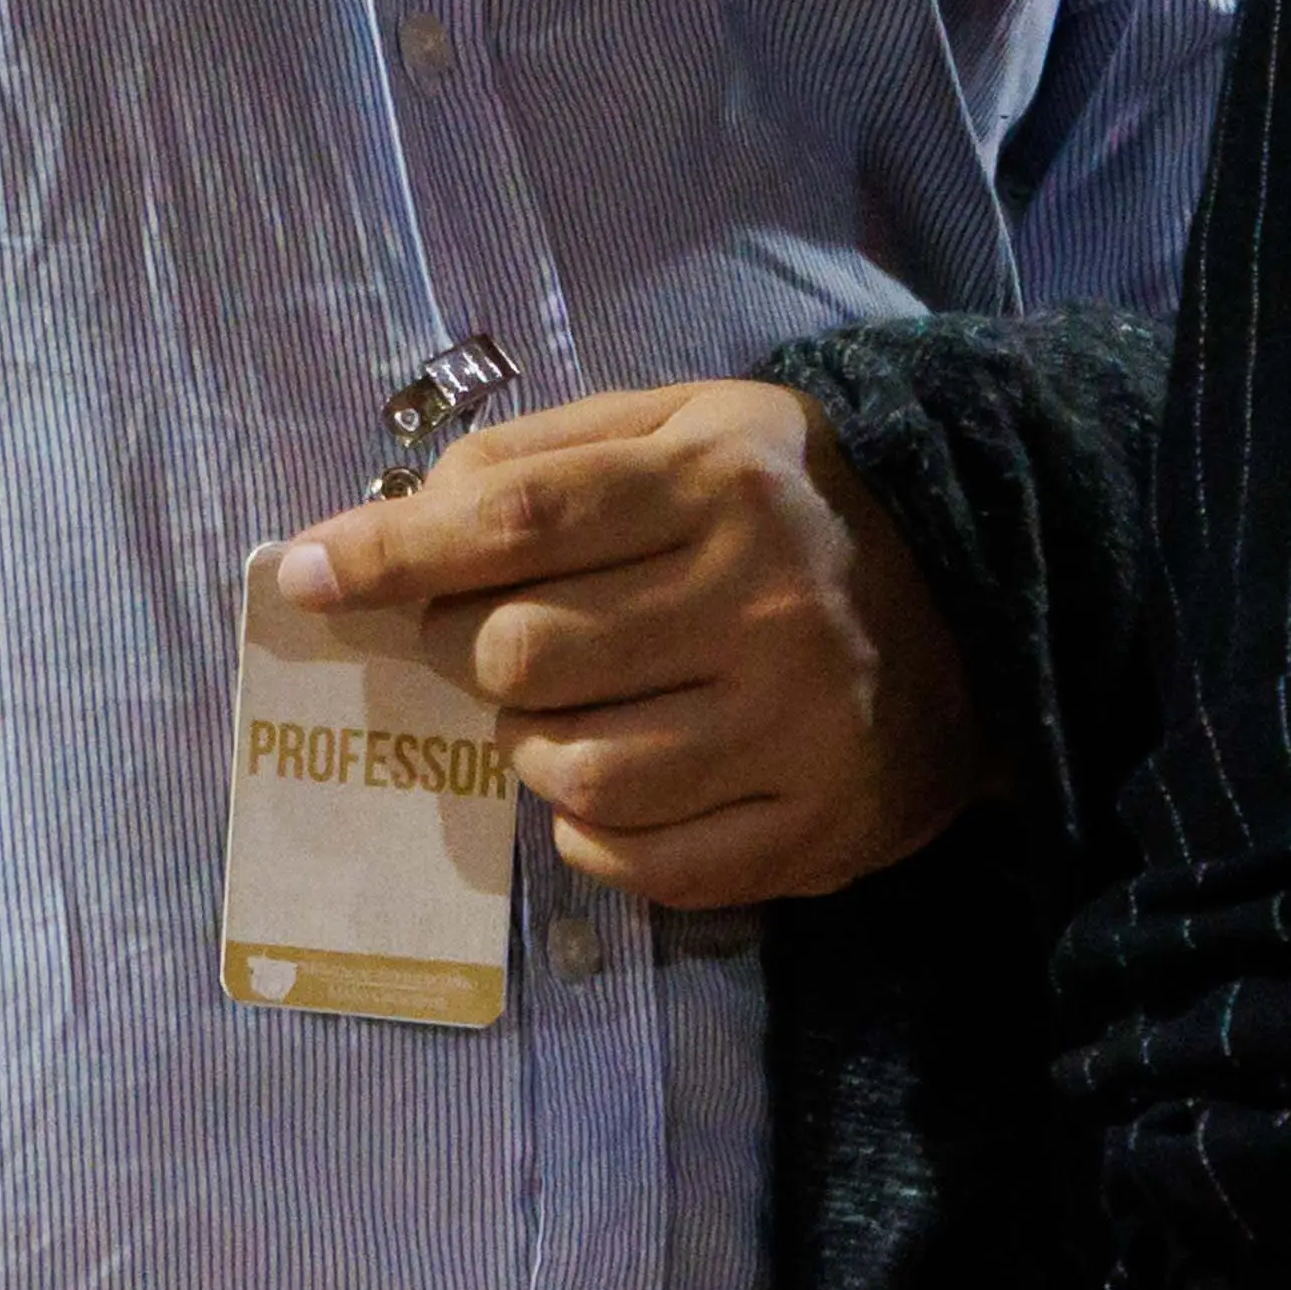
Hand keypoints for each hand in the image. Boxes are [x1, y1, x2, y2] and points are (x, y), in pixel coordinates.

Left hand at [260, 375, 981, 911]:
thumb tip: (388, 519)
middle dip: (473, 653)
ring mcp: (800, 728)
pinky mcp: (824, 829)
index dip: (391, 551)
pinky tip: (612, 788)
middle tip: (498, 640)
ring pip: (574, 774)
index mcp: (718, 484)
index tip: (303, 573)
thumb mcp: (679, 425)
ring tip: (566, 713)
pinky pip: (646, 864)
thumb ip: (535, 460)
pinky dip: (592, 838)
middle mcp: (764, 605)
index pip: (516, 519)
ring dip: (530, 751)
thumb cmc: (786, 496)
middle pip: (524, 656)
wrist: (986, 587)